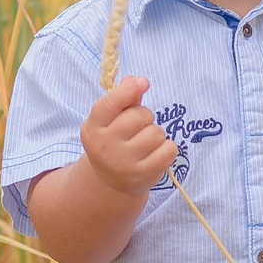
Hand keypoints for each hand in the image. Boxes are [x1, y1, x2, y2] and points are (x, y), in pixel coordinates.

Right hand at [80, 75, 179, 196]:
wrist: (109, 182)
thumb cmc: (113, 142)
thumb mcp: (110, 121)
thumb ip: (123, 100)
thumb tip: (135, 80)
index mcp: (93, 128)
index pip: (110, 104)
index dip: (128, 90)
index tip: (143, 82)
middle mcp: (105, 146)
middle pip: (139, 116)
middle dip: (145, 117)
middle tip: (139, 127)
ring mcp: (124, 163)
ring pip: (156, 133)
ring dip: (156, 134)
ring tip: (146, 142)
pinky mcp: (143, 175)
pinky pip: (169, 150)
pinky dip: (168, 148)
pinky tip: (156, 153)